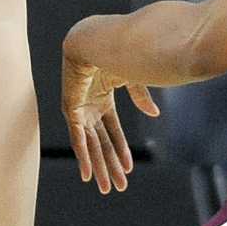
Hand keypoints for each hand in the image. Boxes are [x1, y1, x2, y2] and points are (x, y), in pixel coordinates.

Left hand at [62, 49, 158, 195]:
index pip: (113, 133)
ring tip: (105, 187)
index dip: (121, 151)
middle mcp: (90, 109)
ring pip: (91, 146)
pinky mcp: (71, 109)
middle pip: (102, 144)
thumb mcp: (131, 78)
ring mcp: (79, 110)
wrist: (93, 38)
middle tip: (117, 187)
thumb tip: (155, 114)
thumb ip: (140, 97)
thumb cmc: (112, 52)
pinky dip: (83, 156)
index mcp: (102, 101)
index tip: (129, 169)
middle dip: (110, 166)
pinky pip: (78, 138)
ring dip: (99, 167)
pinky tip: (87, 174)